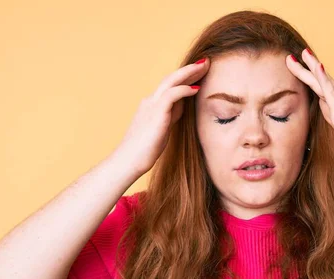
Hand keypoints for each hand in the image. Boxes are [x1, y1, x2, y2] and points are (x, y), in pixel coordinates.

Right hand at [112, 57, 210, 175]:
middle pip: (171, 79)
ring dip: (189, 73)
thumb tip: (182, 106)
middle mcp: (150, 101)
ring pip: (171, 81)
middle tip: (205, 62)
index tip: (200, 73)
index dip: (185, 78)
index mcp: (151, 105)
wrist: (128, 161)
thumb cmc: (144, 150)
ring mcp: (151, 106)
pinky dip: (184, 89)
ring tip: (204, 67)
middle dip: (189, 70)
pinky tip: (196, 88)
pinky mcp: (156, 113)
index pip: (170, 86)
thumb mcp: (163, 129)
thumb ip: (171, 115)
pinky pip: (172, 95)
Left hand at [286, 49, 333, 178]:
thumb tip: (326, 110)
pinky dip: (323, 80)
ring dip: (313, 67)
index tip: (300, 69)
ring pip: (325, 83)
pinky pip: (332, 93)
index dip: (311, 79)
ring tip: (303, 54)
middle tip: (294, 56)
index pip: (323, 90)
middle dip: (308, 69)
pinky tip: (317, 67)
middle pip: (322, 82)